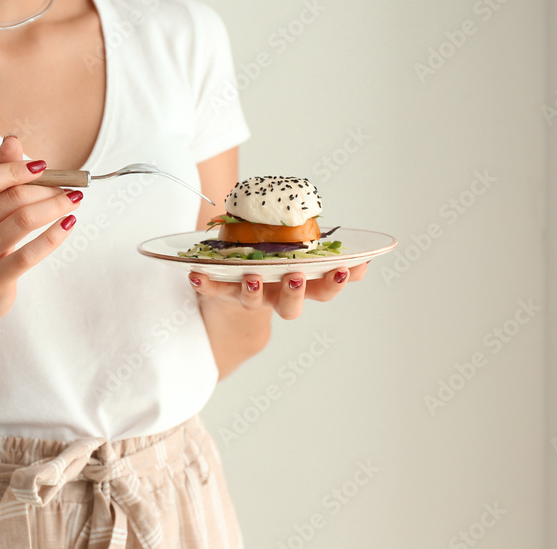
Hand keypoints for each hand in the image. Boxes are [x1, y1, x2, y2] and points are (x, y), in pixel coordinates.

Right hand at [0, 135, 81, 327]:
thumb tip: (13, 140)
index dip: (13, 169)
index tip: (43, 166)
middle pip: (10, 199)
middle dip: (45, 189)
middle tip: (68, 188)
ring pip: (23, 221)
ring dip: (55, 207)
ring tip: (74, 201)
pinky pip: (31, 252)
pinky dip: (54, 235)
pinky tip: (68, 224)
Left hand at [187, 263, 367, 319]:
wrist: (234, 291)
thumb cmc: (273, 263)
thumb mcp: (299, 253)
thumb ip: (324, 251)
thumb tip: (361, 252)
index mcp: (299, 283)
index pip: (324, 289)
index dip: (337, 281)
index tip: (347, 268)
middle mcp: (276, 295)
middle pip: (291, 306)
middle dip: (295, 292)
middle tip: (296, 275)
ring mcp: (248, 295)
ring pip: (253, 301)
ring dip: (253, 291)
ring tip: (252, 277)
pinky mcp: (221, 291)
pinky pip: (212, 290)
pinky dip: (204, 283)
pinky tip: (195, 273)